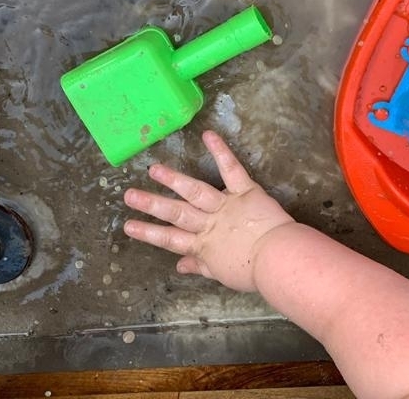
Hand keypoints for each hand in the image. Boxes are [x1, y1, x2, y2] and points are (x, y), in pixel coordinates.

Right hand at [123, 130, 294, 292]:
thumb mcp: (223, 275)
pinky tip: (207, 135)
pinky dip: (220, 151)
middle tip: (129, 194)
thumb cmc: (255, 272)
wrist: (280, 261)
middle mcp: (210, 224)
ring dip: (174, 180)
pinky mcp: (245, 191)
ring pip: (195, 191)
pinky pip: (232, 170)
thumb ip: (200, 267)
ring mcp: (226, 206)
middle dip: (151, 204)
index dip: (149, 232)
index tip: (128, 225)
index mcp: (204, 245)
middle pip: (177, 213)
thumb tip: (179, 267)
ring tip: (153, 169)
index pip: (171, 239)